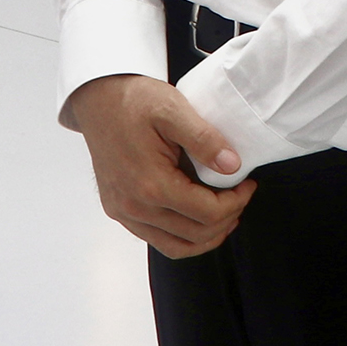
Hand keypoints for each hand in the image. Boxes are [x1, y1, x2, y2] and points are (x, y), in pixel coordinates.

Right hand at [65, 75, 254, 258]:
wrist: (99, 99)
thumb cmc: (134, 101)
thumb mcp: (173, 109)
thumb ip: (205, 139)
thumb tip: (232, 166)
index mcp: (151, 184)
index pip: (207, 213)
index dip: (236, 202)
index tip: (247, 184)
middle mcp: (134, 206)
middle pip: (195, 234)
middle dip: (227, 218)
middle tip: (240, 196)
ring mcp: (123, 212)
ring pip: (176, 247)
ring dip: (207, 236)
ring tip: (226, 214)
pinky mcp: (118, 210)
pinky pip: (156, 239)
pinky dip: (183, 236)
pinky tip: (197, 217)